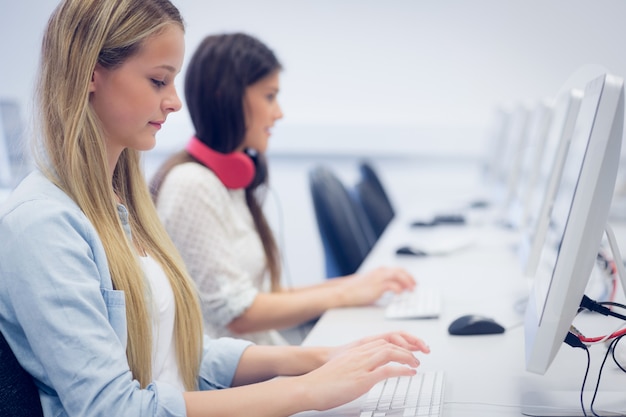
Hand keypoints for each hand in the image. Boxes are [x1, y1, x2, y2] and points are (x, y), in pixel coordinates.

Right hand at [299, 332, 429, 410]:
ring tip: (416, 364)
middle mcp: (360, 355)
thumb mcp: (343, 369)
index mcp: (356, 352)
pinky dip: (402, 370)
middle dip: (407, 348)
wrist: (310, 387)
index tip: (408, 349)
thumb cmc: (323, 382)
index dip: (398, 344)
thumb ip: (356, 367)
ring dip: (407, 357)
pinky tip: (410, 374)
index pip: (382, 341)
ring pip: (391, 352)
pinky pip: (388, 370)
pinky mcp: (363, 378)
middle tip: (418, 356)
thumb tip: (366, 375)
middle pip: (389, 344)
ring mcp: (362, 365)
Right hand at [340, 266, 415, 305]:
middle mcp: (381, 272)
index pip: (398, 270)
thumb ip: (381, 284)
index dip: (407, 275)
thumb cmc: (355, 290)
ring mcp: (379, 278)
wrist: (344, 292)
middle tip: (415, 286)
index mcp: (379, 271)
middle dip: (410, 278)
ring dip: (407, 283)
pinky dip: (399, 289)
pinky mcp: (377, 286)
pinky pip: (392, 286)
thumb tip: (392, 289)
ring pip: (399, 276)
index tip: (412, 282)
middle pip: (401, 271)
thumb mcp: (370, 284)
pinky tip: (400, 294)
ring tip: (411, 290)